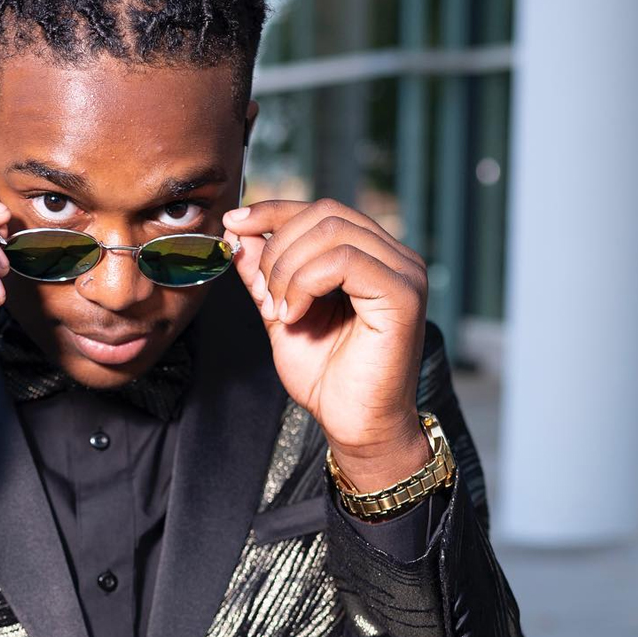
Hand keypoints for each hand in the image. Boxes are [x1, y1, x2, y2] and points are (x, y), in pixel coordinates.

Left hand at [222, 198, 430, 491]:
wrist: (353, 426)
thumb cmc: (327, 379)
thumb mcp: (280, 314)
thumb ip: (263, 275)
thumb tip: (236, 232)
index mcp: (369, 256)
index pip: (320, 210)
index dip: (273, 210)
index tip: (234, 223)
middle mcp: (393, 256)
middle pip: (324, 213)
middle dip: (277, 249)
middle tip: (265, 297)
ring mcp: (403, 272)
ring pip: (332, 231)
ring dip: (288, 270)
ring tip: (280, 312)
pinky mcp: (403, 293)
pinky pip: (345, 260)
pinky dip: (306, 283)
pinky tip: (295, 315)